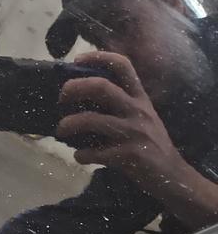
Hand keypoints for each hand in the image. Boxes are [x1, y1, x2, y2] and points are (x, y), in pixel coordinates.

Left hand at [57, 51, 186, 189]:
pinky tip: (80, 157)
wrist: (172, 175)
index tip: (77, 59)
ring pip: (91, 120)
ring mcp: (133, 132)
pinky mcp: (128, 155)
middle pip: (101, 87)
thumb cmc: (149, 144)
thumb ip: (119, 104)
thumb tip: (80, 97)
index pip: (123, 65)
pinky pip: (93, 152)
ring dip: (68, 124)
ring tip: (60, 130)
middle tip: (61, 99)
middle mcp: (138, 110)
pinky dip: (80, 155)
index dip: (98, 57)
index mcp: (140, 98)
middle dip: (74, 89)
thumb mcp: (141, 117)